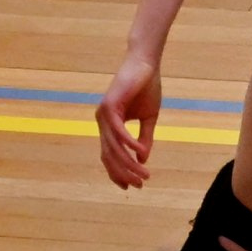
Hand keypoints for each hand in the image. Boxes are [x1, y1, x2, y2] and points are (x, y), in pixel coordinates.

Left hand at [96, 52, 161, 188]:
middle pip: (110, 156)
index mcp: (109, 126)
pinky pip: (119, 131)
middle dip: (124, 173)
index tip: (131, 186)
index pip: (110, 155)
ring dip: (129, 163)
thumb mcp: (148, 119)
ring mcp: (104, 115)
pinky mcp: (110, 106)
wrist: (145, 64)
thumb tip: (143, 159)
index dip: (118, 172)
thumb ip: (145, 139)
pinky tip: (140, 152)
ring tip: (143, 173)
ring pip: (114, 147)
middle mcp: (103, 122)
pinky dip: (129, 143)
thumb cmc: (147, 88)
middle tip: (139, 184)